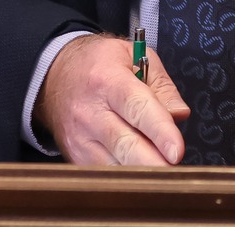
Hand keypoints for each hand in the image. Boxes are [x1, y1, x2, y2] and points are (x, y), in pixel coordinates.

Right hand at [35, 33, 189, 165]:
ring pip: (116, 167)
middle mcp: (91, 111)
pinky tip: (140, 173)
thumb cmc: (100, 64)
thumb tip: (179, 115)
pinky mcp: (75, 157)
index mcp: (108, 79)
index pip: (137, 108)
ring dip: (142, 174)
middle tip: (178, 174)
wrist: (55, 74)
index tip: (177, 152)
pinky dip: (126, 178)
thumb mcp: (135, 56)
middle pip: (125, 146)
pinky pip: (105, 175)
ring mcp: (80, 138)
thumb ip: (162, 86)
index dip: (159, 131)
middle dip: (154, 164)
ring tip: (163, 173)